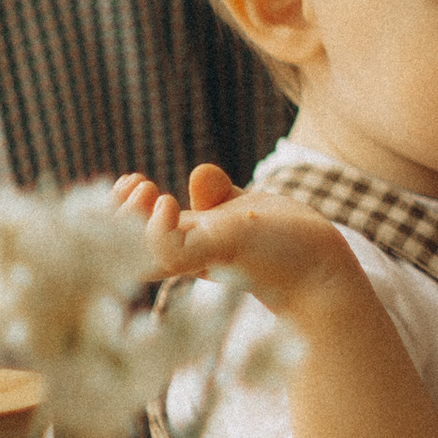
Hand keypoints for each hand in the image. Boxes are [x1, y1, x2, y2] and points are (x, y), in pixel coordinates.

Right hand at [112, 167, 365, 331]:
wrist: (324, 266)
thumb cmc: (287, 242)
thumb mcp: (243, 210)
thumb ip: (217, 195)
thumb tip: (198, 171)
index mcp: (187, 242)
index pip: (135, 232)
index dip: (121, 208)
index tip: (130, 179)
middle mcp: (186, 255)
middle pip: (126, 246)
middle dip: (114, 213)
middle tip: (132, 181)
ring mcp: (200, 257)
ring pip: (137, 251)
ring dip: (128, 219)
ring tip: (145, 187)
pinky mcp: (219, 254)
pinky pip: (167, 253)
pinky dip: (155, 230)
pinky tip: (165, 203)